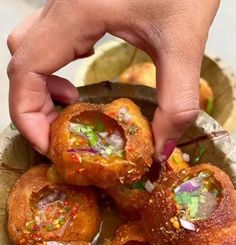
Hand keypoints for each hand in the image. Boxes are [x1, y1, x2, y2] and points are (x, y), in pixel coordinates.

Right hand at [7, 0, 219, 157]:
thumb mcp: (185, 43)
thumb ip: (177, 103)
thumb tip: (161, 149)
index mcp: (77, 13)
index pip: (26, 70)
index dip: (27, 115)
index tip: (48, 144)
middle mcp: (62, 5)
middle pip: (21, 63)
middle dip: (34, 106)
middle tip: (61, 133)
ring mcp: (67, 2)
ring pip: (29, 48)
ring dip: (41, 85)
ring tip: (71, 104)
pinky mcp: (79, 4)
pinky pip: (47, 37)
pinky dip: (53, 65)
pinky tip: (80, 72)